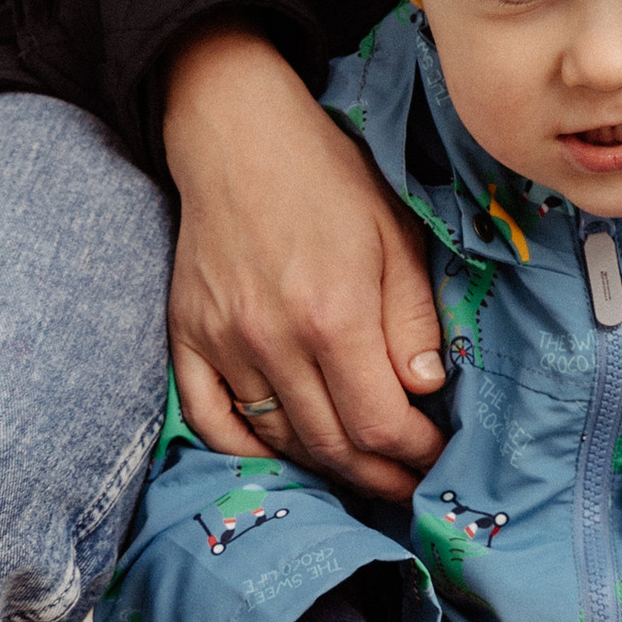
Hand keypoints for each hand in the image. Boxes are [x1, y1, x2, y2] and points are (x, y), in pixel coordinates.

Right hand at [163, 28, 448, 499]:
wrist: (237, 135)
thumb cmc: (328, 178)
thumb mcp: (395, 236)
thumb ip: (413, 319)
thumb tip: (426, 389)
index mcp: (334, 317)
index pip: (378, 425)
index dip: (414, 454)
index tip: (434, 456)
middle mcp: (273, 341)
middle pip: (330, 446)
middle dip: (377, 476)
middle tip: (405, 485)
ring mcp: (223, 343)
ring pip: (277, 440)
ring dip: (323, 464)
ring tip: (357, 467)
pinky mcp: (187, 337)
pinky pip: (211, 420)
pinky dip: (246, 448)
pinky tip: (280, 450)